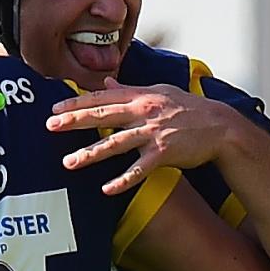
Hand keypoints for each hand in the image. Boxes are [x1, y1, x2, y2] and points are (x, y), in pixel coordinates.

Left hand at [49, 82, 241, 195]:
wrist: (220, 126)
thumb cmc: (188, 108)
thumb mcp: (159, 92)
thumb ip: (130, 89)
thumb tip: (107, 81)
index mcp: (141, 97)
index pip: (103, 98)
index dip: (77, 102)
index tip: (54, 108)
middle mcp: (144, 112)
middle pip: (103, 115)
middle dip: (75, 120)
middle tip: (49, 126)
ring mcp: (154, 132)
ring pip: (116, 143)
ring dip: (91, 153)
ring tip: (69, 162)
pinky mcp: (165, 152)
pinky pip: (140, 168)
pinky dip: (124, 179)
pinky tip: (107, 189)